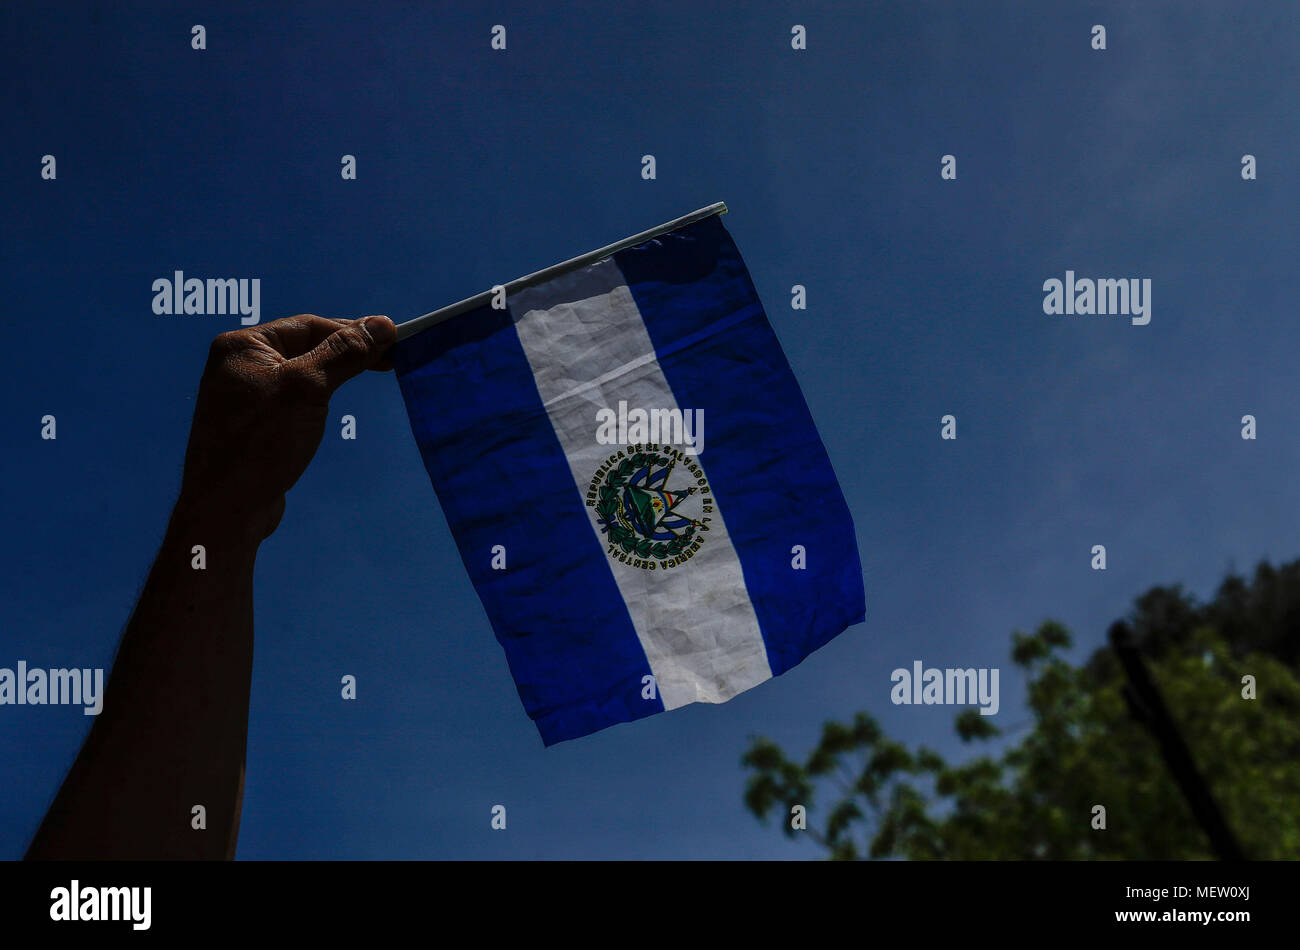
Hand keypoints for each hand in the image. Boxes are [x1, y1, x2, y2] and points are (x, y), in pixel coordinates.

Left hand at [178, 314, 395, 540]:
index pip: (310, 326)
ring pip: (303, 372)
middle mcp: (239, 365)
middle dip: (347, 351)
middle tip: (390, 359)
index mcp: (243, 346)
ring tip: (371, 374)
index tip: (393, 340)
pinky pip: (294, 397)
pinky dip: (320, 396)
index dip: (354, 331)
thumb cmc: (261, 444)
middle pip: (306, 345)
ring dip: (336, 373)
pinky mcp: (255, 424)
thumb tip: (382, 325)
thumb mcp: (308, 389)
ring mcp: (245, 395)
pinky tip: (332, 406)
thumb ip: (344, 353)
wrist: (227, 510)